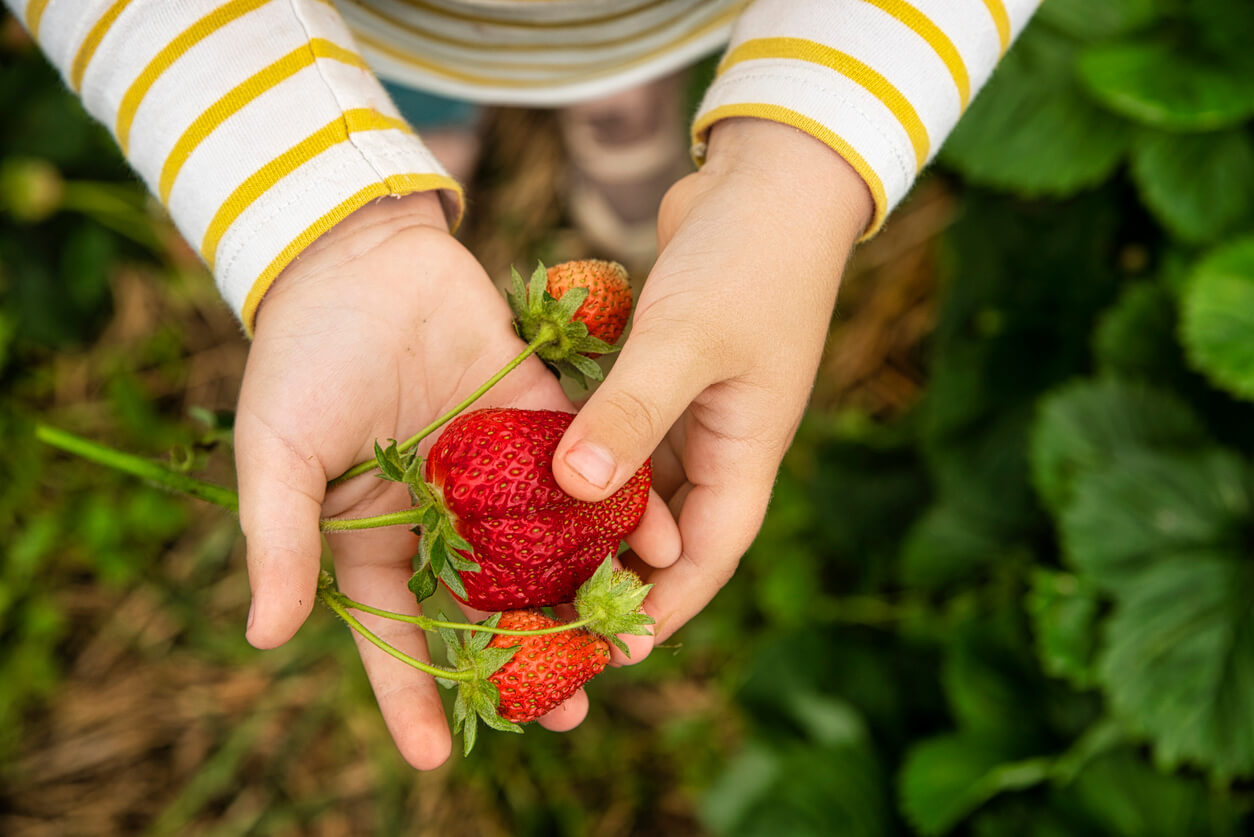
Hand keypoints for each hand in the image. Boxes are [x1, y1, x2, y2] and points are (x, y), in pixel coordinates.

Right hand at [233, 193, 677, 767]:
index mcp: (375, 537)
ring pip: (551, 554)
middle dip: (528, 662)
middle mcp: (446, 517)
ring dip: (591, 599)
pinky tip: (661, 548)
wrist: (362, 256)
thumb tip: (268, 638)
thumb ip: (284, 541)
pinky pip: (590, 478)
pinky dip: (626, 511)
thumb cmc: (303, 356)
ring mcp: (498, 473)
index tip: (435, 756)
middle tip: (572, 711)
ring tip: (632, 649)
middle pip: (491, 609)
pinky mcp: (544, 420)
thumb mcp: (279, 454)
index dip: (411, 694)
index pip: (397, 633)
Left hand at [552, 117, 873, 649]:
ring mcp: (692, 411)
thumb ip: (634, 412)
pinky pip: (620, 438)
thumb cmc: (745, 259)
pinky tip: (530, 478)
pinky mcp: (662, 378)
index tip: (603, 655)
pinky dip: (584, 462)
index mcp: (746, 454)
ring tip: (528, 564)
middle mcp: (721, 445)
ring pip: (638, 491)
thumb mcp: (688, 339)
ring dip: (594, 525)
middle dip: (617, 582)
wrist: (770, 179)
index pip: (707, 559)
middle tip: (547, 618)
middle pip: (669, 538)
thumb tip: (576, 491)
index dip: (660, 611)